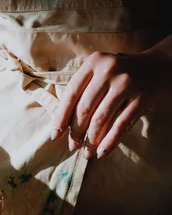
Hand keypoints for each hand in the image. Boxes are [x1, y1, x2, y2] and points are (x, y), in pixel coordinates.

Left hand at [51, 49, 169, 158]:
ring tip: (86, 152)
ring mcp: (127, 84)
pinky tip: (101, 152)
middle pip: (85, 108)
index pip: (71, 94)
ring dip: (91, 140)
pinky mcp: (143, 98)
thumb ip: (82, 92)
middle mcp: (109, 70)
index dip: (61, 117)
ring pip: (101, 118)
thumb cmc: (118, 75)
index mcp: (94, 62)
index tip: (55, 135)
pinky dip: (110, 141)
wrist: (158, 67)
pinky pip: (121, 125)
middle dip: (76, 131)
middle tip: (72, 146)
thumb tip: (63, 127)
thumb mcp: (99, 73)